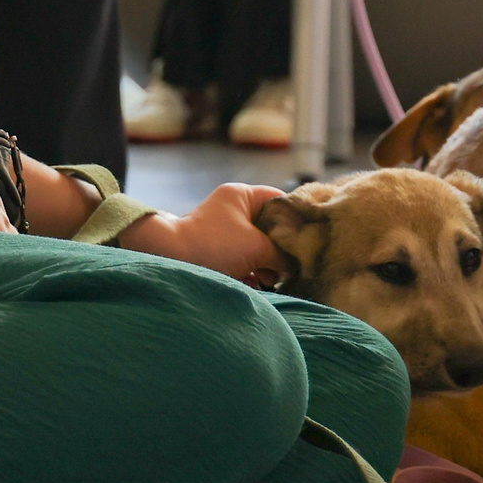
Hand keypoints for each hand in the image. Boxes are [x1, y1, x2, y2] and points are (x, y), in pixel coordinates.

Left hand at [121, 182, 283, 278]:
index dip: (298, 220)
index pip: (282, 202)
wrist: (170, 265)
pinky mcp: (220, 255)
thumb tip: (299, 264)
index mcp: (243, 195)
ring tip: (276, 279)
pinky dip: (255, 274)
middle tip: (295, 264)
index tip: (312, 240)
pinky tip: (263, 286)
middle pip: (273, 228)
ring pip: (260, 248)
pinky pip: (246, 262)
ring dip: (270, 265)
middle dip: (283, 248)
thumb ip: (282, 253)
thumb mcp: (256, 246)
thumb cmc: (212, 246)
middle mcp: (234, 211)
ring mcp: (226, 234)